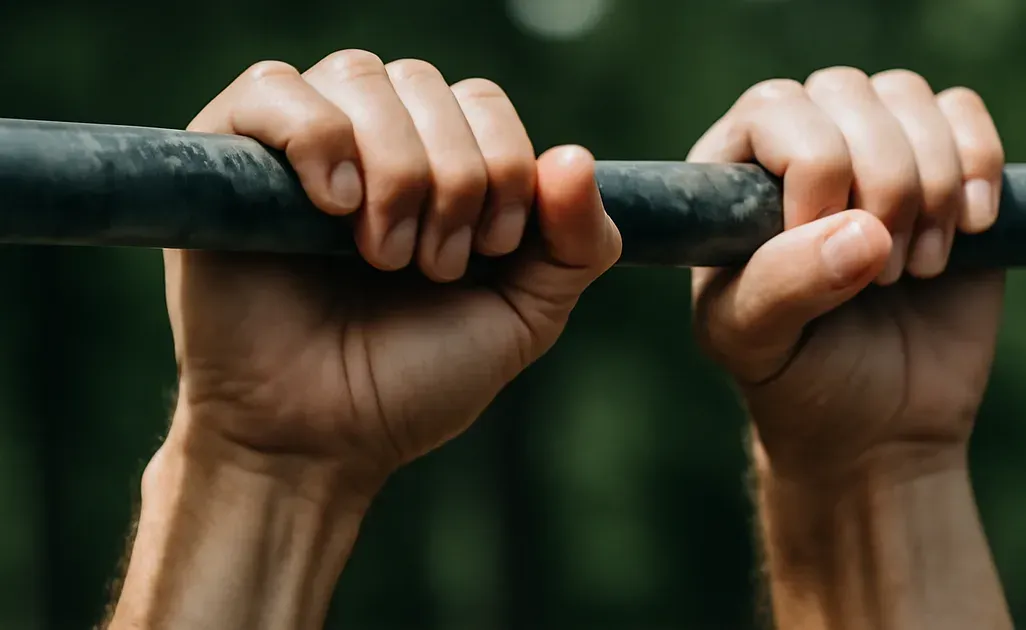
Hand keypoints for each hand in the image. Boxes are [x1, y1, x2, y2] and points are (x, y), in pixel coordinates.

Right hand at [165, 50, 620, 494]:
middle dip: (452, 179)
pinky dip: (318, 138)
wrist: (316, 440)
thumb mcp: (523, 318)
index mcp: (438, 164)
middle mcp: (369, 140)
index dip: (503, 164)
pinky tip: (334, 205)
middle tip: (430, 266)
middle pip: (426, 84)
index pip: (481, 100)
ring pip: (361, 77)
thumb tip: (576, 156)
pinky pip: (272, 88)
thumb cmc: (413, 380)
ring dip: (394, 169)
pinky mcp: (226, 158)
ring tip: (380, 254)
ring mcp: (297, 146)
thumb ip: (575, 244)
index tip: (487, 251)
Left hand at [689, 68, 1004, 480]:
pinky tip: (969, 231)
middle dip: (881, 183)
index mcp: (735, 176)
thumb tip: (861, 232)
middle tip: (880, 274)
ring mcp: (874, 152)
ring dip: (931, 184)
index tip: (824, 245)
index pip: (774, 108)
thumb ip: (782, 286)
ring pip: (909, 96)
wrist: (879, 427)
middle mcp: (800, 148)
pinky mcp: (946, 168)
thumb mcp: (755, 344)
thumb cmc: (797, 378)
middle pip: (848, 93)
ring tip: (914, 267)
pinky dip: (979, 167)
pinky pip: (964, 112)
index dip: (815, 167)